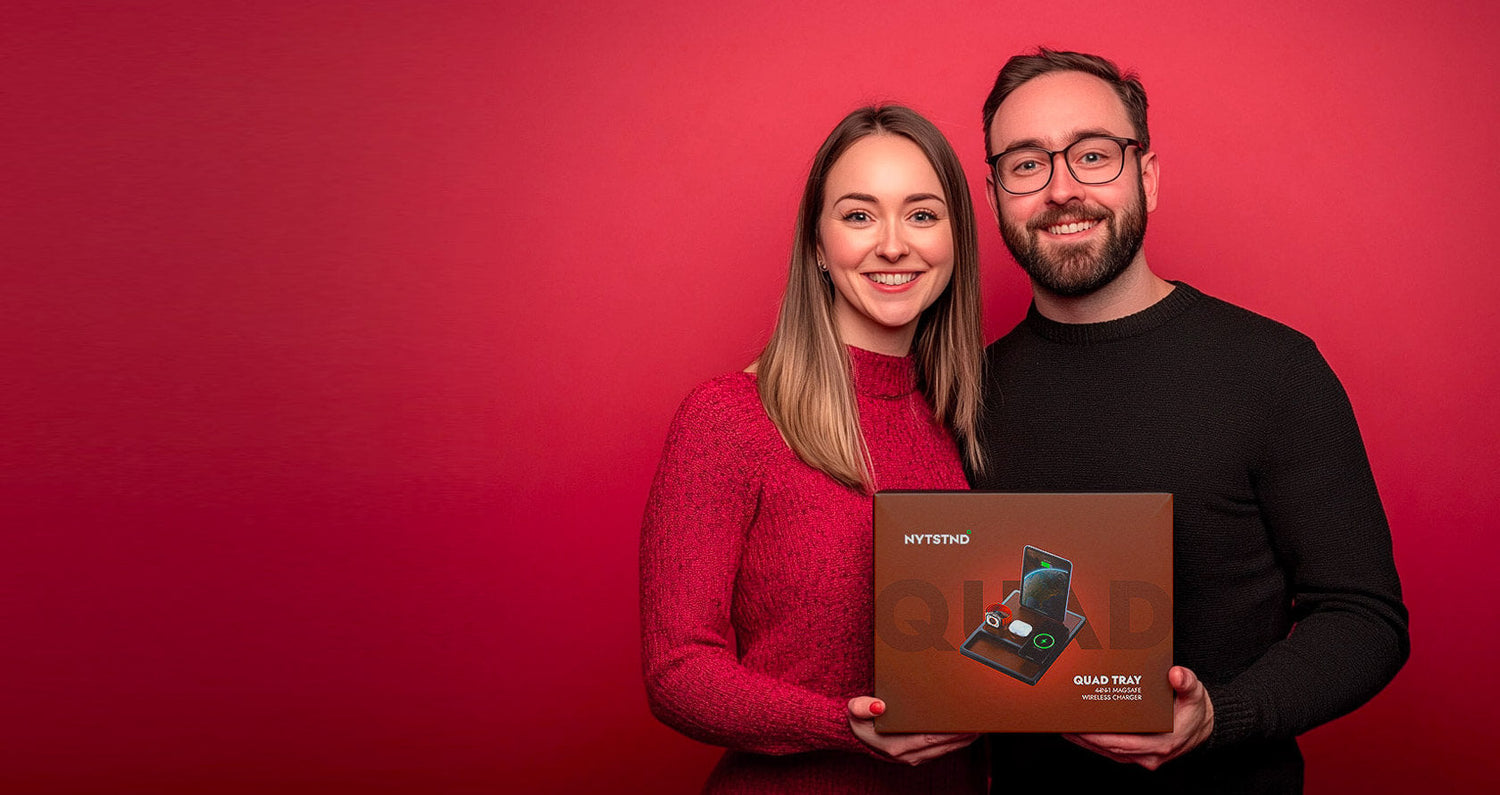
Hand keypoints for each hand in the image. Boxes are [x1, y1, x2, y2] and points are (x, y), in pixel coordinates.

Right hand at [846, 697, 978, 765]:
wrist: (858, 734)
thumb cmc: (860, 720)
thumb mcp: (854, 711)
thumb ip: (860, 707)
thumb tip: (878, 706)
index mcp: (895, 745)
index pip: (929, 738)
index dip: (949, 733)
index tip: (965, 724)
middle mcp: (907, 754)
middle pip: (942, 744)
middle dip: (963, 734)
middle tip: (981, 722)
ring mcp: (914, 757)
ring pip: (945, 749)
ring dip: (963, 739)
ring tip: (980, 726)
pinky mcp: (919, 755)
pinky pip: (942, 750)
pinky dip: (957, 742)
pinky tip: (967, 733)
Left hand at [1061, 665, 1213, 770]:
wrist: (1205, 726)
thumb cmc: (1195, 710)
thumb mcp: (1196, 693)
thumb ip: (1187, 683)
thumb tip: (1176, 675)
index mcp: (1163, 743)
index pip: (1124, 744)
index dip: (1101, 739)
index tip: (1083, 729)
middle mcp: (1151, 754)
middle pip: (1111, 749)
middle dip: (1087, 739)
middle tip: (1066, 726)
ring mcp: (1145, 756)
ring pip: (1110, 752)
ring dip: (1088, 743)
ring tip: (1067, 729)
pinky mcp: (1140, 753)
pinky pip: (1115, 751)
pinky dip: (1097, 744)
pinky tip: (1083, 734)